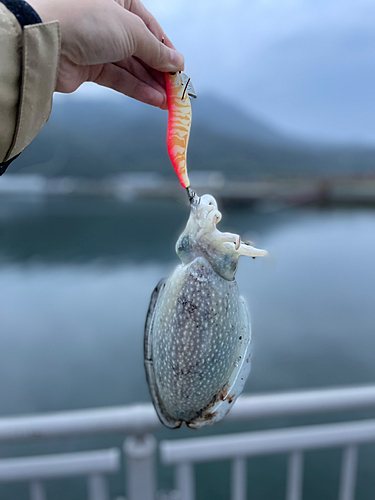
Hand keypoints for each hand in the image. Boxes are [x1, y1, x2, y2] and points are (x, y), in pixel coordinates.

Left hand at [28, 0, 184, 108]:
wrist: (47, 40)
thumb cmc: (87, 21)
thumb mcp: (132, 31)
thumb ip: (157, 50)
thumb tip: (177, 63)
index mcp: (120, 2)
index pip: (151, 29)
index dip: (167, 51)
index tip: (180, 70)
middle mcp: (109, 23)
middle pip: (142, 51)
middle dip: (160, 72)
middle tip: (176, 90)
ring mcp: (98, 46)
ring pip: (132, 68)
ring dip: (151, 85)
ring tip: (169, 101)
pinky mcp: (90, 68)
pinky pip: (120, 80)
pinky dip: (137, 90)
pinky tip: (154, 100)